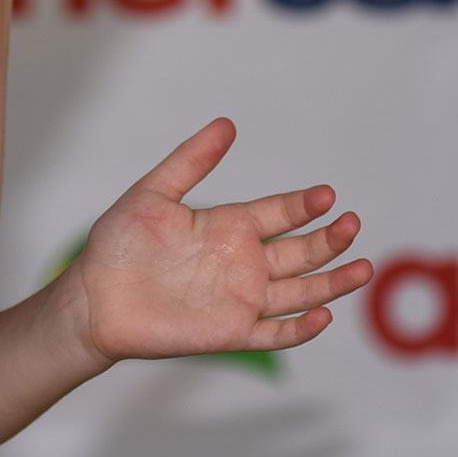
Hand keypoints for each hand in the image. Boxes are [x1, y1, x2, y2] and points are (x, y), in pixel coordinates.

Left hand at [58, 118, 372, 367]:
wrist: (94, 295)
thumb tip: (227, 123)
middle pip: (300, 251)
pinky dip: (301, 328)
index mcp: (227, 226)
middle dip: (329, 240)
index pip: (279, 214)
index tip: (326, 194)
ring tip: (363, 267)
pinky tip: (322, 314)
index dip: (303, 205)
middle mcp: (242, 262)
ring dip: (332, 282)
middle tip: (351, 222)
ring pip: (301, 292)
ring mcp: (241, 299)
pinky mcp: (231, 333)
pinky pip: (276, 333)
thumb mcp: (154, 192)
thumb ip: (191, 160)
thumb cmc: (118, 243)